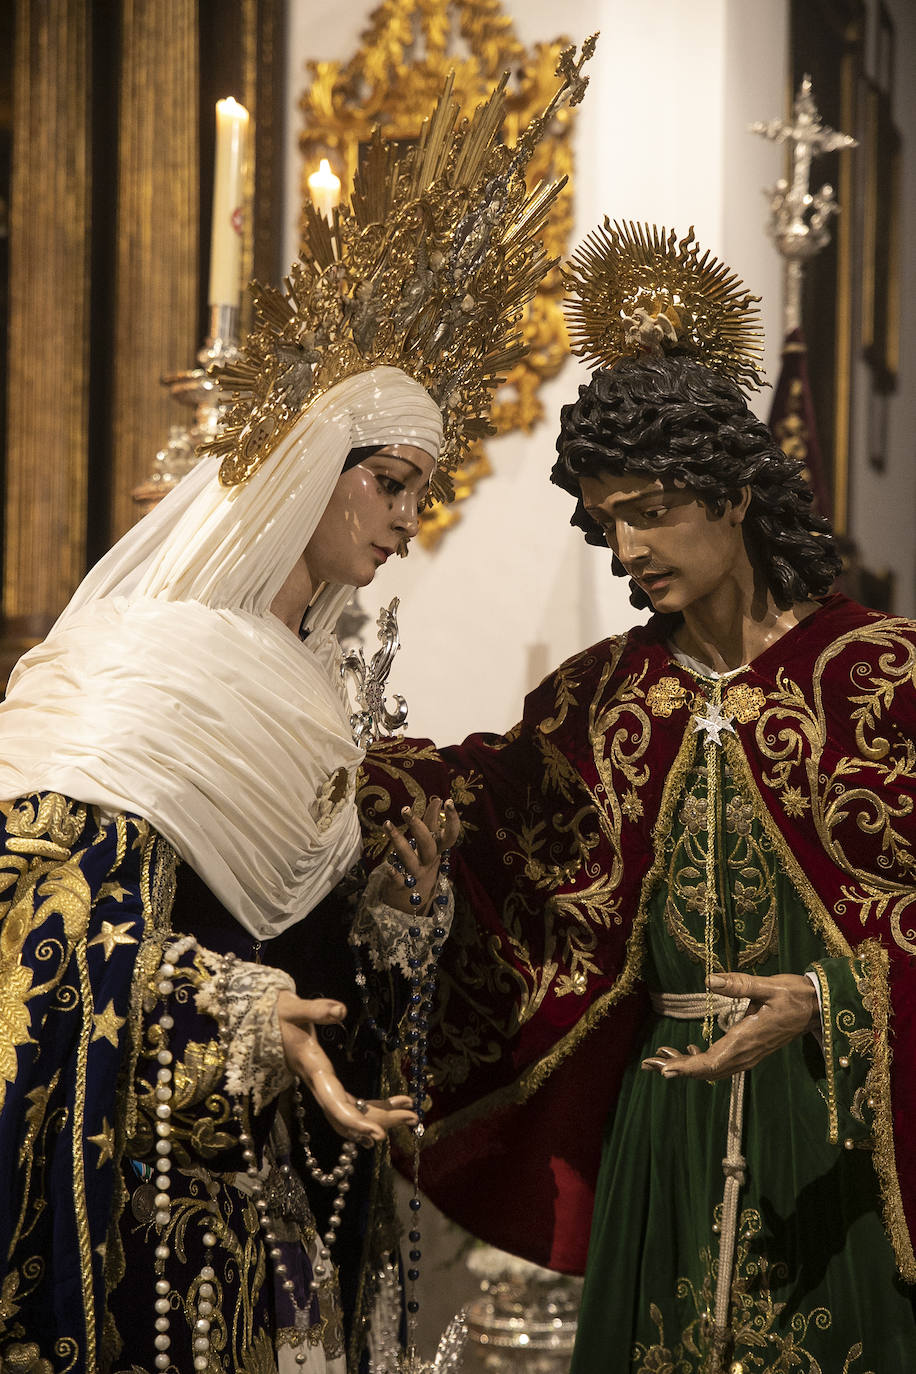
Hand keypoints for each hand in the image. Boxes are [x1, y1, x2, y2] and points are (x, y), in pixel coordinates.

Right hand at [276, 991, 416, 1144]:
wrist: (264, 1021)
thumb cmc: (279, 1014)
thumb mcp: (293, 1008)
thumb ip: (316, 1010)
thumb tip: (341, 1010)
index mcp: (312, 1069)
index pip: (334, 1103)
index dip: (355, 1122)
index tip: (378, 1135)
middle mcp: (317, 1084)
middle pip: (349, 1114)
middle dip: (380, 1120)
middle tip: (414, 1118)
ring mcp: (321, 1086)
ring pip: (351, 1112)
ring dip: (380, 1115)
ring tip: (411, 1113)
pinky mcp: (325, 1082)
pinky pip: (349, 1102)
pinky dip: (371, 1107)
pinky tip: (392, 1105)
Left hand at [378, 795, 459, 916]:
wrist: (415, 896)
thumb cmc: (423, 860)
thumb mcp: (431, 841)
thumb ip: (432, 820)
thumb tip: (438, 798)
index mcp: (438, 849)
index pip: (450, 835)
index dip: (452, 820)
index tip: (449, 801)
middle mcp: (429, 861)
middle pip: (428, 845)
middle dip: (418, 826)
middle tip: (405, 809)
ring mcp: (416, 873)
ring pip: (410, 859)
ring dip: (398, 841)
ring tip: (387, 824)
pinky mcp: (402, 885)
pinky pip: (399, 880)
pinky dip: (394, 874)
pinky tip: (388, 865)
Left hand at [640, 971, 819, 1081]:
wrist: (818, 1008)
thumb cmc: (794, 995)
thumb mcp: (769, 985)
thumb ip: (740, 984)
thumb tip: (710, 981)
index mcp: (746, 1039)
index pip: (711, 1062)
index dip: (686, 1067)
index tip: (664, 1069)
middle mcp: (745, 1053)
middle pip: (707, 1070)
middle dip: (678, 1068)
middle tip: (649, 1063)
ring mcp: (749, 1055)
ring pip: (713, 1069)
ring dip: (687, 1066)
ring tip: (661, 1056)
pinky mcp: (751, 1051)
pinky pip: (722, 1064)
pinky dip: (702, 1062)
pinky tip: (690, 1051)